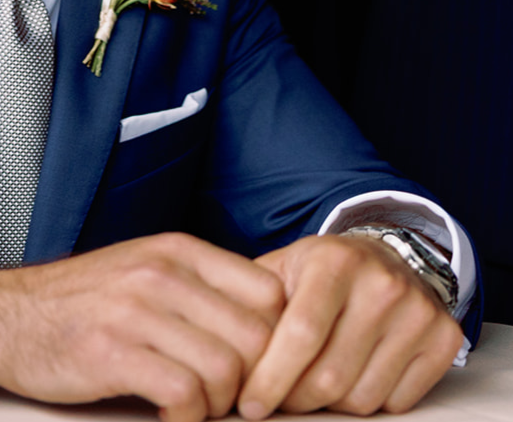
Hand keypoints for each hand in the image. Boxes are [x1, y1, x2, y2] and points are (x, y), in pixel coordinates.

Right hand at [0, 233, 283, 421]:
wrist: (8, 316)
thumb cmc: (85, 301)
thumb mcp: (146, 268)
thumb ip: (201, 287)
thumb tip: (271, 327)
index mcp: (176, 249)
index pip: (269, 293)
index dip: (276, 339)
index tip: (256, 365)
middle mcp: (160, 272)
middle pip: (256, 338)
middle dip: (251, 381)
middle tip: (224, 396)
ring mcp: (135, 309)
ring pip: (225, 370)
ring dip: (218, 404)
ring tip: (192, 405)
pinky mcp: (111, 352)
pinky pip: (185, 393)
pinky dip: (187, 416)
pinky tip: (166, 412)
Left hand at [238, 234, 463, 418]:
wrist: (387, 254)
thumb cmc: (320, 270)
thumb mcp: (282, 267)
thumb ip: (249, 300)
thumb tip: (215, 348)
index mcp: (333, 262)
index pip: (301, 334)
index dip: (271, 377)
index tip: (249, 405)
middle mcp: (380, 284)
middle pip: (331, 375)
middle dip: (294, 398)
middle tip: (275, 401)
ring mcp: (417, 312)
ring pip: (363, 396)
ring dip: (328, 405)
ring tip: (308, 388)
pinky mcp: (443, 338)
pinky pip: (397, 402)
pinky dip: (367, 403)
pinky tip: (349, 379)